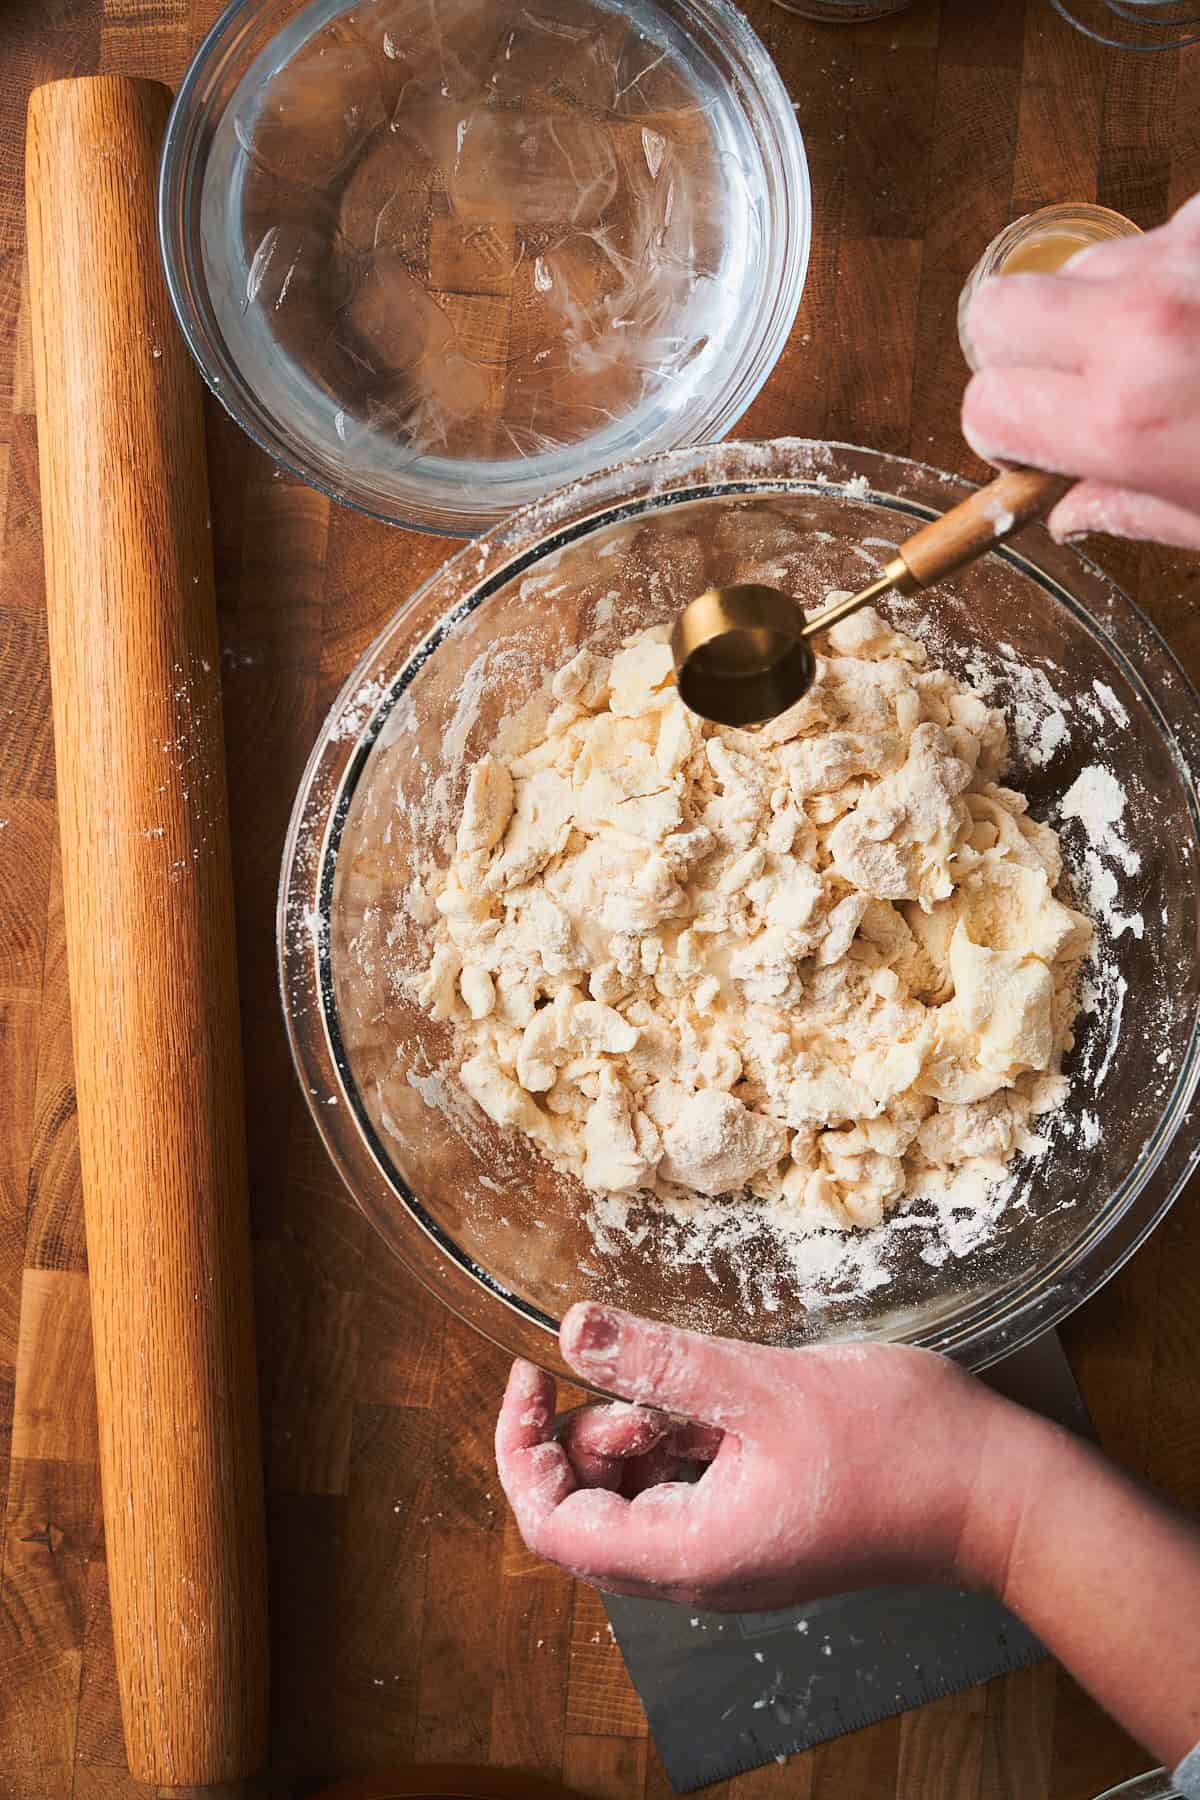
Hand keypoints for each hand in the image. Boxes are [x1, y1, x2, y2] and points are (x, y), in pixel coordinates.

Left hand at [495, 1302, 1029, 1610]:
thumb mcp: (763, 1386)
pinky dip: (678, 1437)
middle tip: (623, 1370)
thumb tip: (572, 1330)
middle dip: (582, 1434)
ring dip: (633, 1432)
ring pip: (634, 1496)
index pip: (555, 1525)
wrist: (996, 1492)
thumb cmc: (898, 1445)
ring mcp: (731, 1550)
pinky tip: (713, 1398)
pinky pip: (684, 1486)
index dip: (521, 1449)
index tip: (527, 1374)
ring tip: (681, 1383)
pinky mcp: (759, 1523)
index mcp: (691, 1554)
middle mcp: (701, 1569)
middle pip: (585, 1512)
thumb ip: (662, 1362)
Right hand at [962, 191, 1199, 548]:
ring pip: (1075, 267)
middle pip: (996, 310)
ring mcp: (1178, 260)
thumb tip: (1075, 509)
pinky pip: (1152, 233)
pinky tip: (1194, 310)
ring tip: (1155, 347)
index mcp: (1125, 419)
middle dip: (1012, 350)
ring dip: (1095, 306)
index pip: (987, 405)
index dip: (1000, 431)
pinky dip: (1161, 270)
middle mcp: (1140, 327)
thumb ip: (1133, 509)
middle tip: (1061, 384)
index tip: (1027, 444)